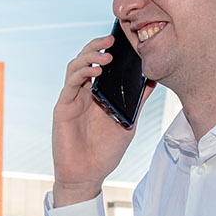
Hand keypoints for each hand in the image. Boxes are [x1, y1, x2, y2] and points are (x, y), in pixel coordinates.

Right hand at [51, 32, 150, 207]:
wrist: (87, 175)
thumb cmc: (105, 151)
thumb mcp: (128, 122)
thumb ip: (137, 102)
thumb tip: (153, 81)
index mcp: (96, 94)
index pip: (99, 64)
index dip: (106, 50)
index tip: (121, 40)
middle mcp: (82, 93)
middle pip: (85, 60)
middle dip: (96, 46)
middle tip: (112, 40)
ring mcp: (71, 99)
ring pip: (74, 67)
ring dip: (89, 57)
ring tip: (106, 56)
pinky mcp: (62, 108)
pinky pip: (70, 85)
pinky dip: (81, 73)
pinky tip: (95, 71)